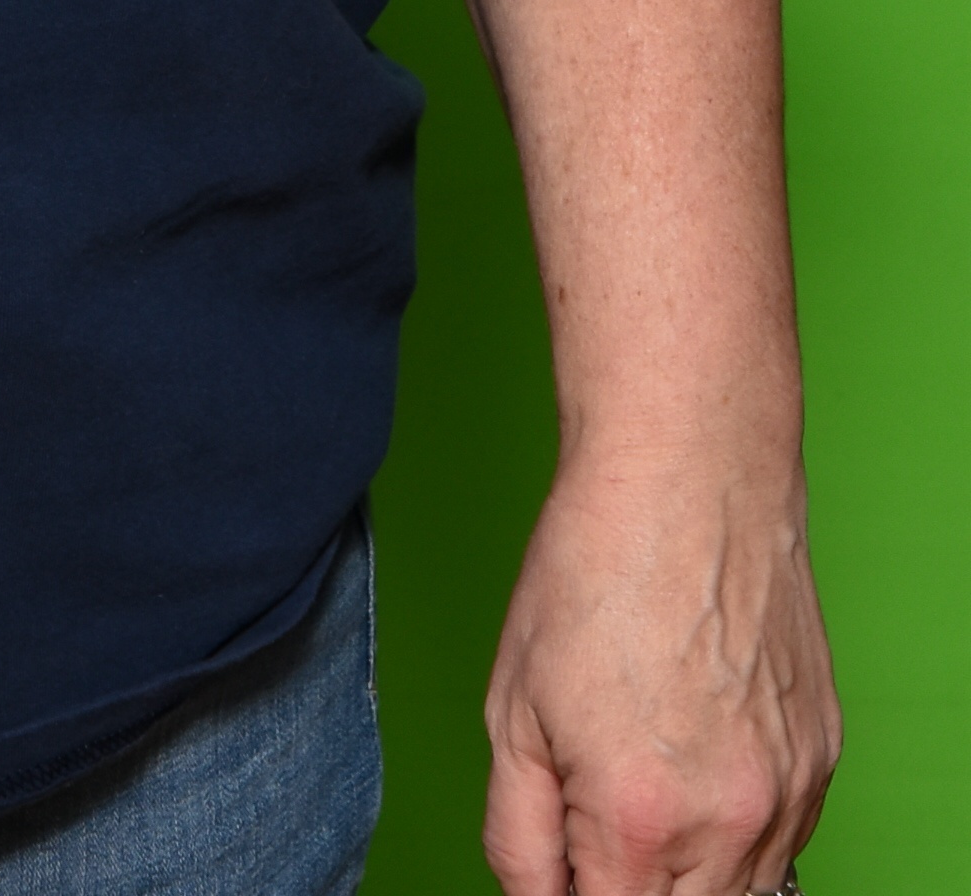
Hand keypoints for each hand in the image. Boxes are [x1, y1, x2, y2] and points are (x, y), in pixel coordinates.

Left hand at [482, 455, 837, 895]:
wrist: (688, 477)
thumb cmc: (593, 572)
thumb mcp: (510, 711)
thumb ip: (519, 838)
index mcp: (639, 818)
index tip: (565, 858)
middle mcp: (730, 822)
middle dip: (628, 884)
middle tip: (595, 814)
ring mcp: (789, 795)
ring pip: (739, 895)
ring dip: (686, 870)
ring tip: (644, 771)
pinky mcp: (822, 763)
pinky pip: (781, 842)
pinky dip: (736, 828)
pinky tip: (695, 754)